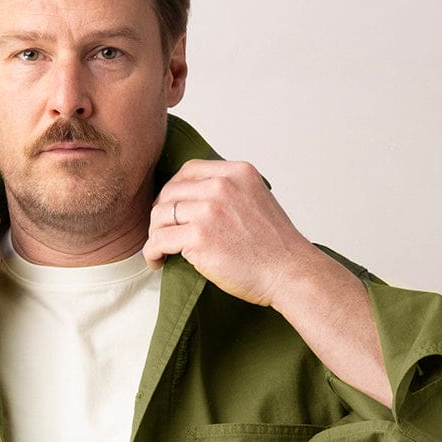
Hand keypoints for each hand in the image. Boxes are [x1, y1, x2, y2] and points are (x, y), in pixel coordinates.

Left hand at [142, 159, 321, 308]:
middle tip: (161, 233)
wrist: (289, 271)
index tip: (171, 209)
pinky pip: (159, 239)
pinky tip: (158, 260)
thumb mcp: (256, 199)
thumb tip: (197, 199)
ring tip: (160, 249)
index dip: (173, 190)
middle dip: (160, 214)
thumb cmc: (274, 246)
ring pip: (160, 215)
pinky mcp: (199, 236)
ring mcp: (209, 210)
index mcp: (237, 172)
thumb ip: (230, 192)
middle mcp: (222, 185)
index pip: (189, 170)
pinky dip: (152, 252)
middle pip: (170, 191)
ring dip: (155, 234)